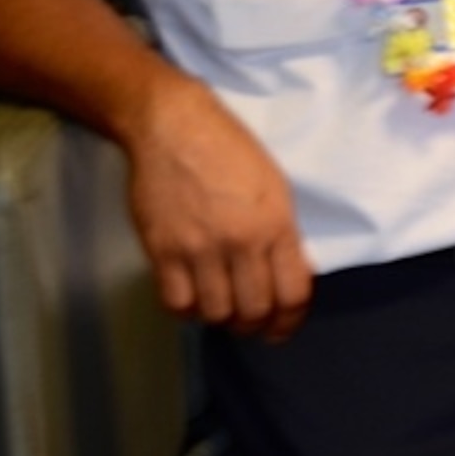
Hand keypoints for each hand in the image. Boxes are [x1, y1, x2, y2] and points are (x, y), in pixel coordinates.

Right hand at [124, 71, 312, 339]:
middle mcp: (241, 242)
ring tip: (220, 309)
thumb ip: (282, 234)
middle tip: (249, 322)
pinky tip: (191, 297)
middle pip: (254, 310)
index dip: (289, 321)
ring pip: (215, 314)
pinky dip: (186, 310)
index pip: (292, 294)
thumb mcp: (275, 188)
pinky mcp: (162, 251)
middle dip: (256, 326)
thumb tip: (290, 275)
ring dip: (221, 319)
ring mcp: (199, 249)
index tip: (282, 328)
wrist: (174, 127)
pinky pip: (176, 303)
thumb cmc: (231, 150)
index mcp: (277, 225)